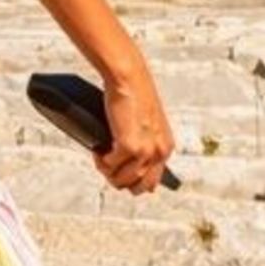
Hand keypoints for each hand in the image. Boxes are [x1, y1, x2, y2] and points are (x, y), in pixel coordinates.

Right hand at [94, 62, 174, 195]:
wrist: (129, 78)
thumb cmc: (135, 95)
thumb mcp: (147, 125)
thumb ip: (145, 144)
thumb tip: (129, 165)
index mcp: (166, 148)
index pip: (151, 182)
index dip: (132, 181)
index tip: (119, 173)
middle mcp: (159, 152)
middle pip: (138, 187)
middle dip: (119, 181)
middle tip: (107, 167)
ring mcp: (145, 151)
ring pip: (121, 180)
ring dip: (108, 171)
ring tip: (101, 157)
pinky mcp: (129, 146)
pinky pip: (110, 165)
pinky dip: (101, 160)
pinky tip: (98, 150)